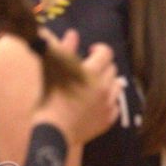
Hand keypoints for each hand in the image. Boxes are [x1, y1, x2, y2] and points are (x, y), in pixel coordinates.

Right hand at [37, 31, 121, 147]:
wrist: (53, 132)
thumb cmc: (49, 98)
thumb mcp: (53, 70)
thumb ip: (64, 50)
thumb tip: (72, 34)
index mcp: (92, 72)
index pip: (106, 53)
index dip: (99, 49)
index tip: (90, 51)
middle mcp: (105, 87)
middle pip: (112, 68)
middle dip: (102, 65)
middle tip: (89, 69)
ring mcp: (108, 105)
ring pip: (117, 86)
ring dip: (108, 82)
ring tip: (95, 84)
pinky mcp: (107, 120)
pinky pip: (115, 105)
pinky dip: (108, 101)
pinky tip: (98, 102)